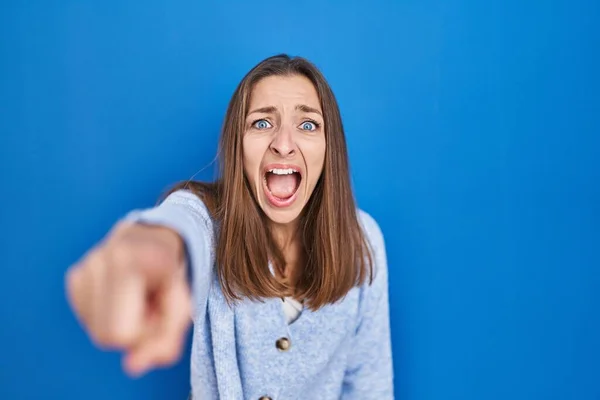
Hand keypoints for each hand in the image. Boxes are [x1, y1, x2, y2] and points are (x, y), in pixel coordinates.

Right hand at [65, 221, 191, 376]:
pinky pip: (86, 318)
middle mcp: (101, 259)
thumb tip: (133, 367)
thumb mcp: (182, 304)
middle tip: (148, 307)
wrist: (153, 237)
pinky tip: (121, 294)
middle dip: (131, 331)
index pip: (121, 334)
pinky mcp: (74, 275)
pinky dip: (106, 314)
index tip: (158, 311)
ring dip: (119, 321)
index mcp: (131, 261)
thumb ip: (166, 339)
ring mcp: (84, 266)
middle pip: (104, 336)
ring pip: (94, 329)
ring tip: (137, 297)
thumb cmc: (170, 274)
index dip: (144, 334)